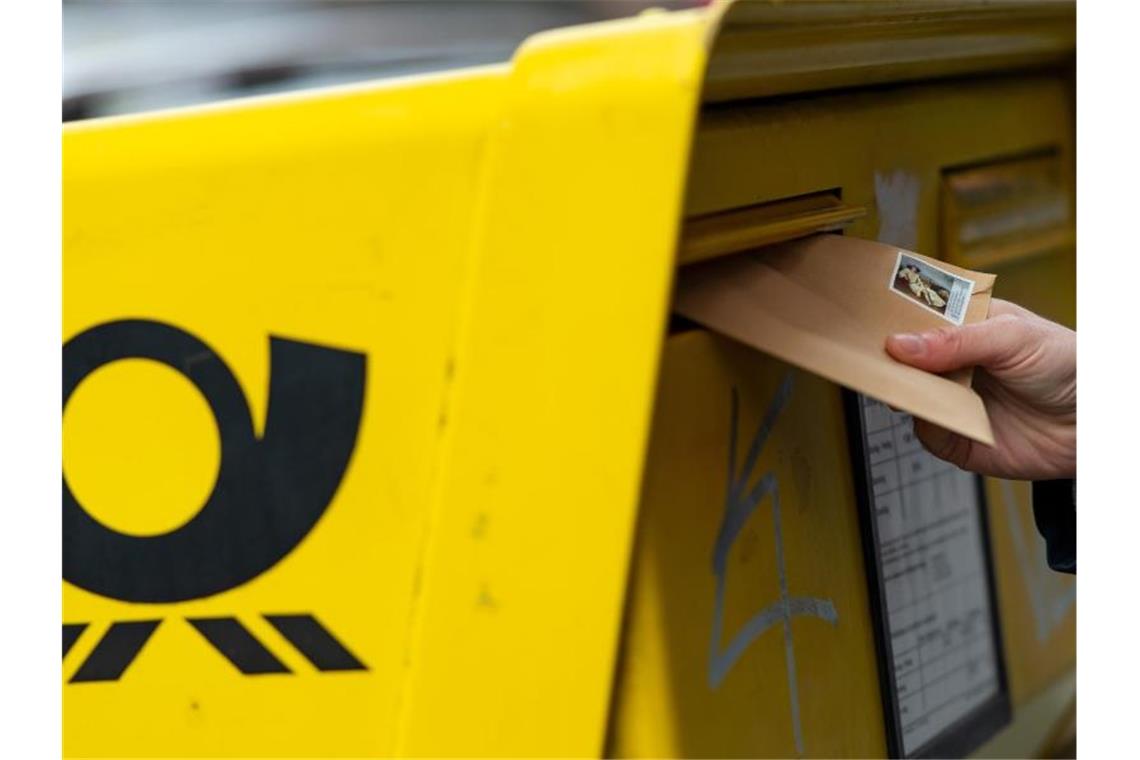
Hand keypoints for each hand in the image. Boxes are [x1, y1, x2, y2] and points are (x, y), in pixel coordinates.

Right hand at [885, 299, 1075, 479]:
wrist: (1100, 423)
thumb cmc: (1071, 365)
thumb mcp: (1013, 336)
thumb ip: (956, 340)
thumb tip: (901, 343)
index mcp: (966, 327)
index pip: (917, 318)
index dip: (891, 319)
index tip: (867, 321)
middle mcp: (956, 364)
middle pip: (904, 360)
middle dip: (886, 359)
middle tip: (871, 357)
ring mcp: (955, 400)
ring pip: (909, 396)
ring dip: (902, 393)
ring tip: (901, 386)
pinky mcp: (959, 438)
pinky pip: (928, 433)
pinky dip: (929, 426)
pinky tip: (940, 415)